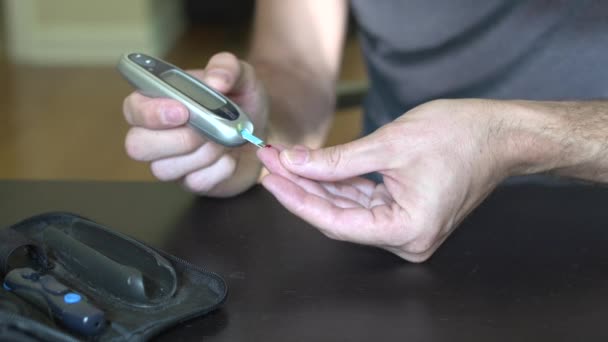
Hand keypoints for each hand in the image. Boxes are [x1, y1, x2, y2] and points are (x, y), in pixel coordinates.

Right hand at [123, 52, 267, 196]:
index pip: (134, 109)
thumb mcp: (240, 75)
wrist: (262, 130)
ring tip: (223, 141)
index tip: (182, 111)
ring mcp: (172, 160)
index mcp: (159, 100)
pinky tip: (230, 158)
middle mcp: (157, 133)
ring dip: (201, 155)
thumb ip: (227, 67)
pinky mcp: (190, 181)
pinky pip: (194, 183)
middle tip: (207, 131)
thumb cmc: (241, 99)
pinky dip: (218, 171)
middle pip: (137, 146)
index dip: (151, 114)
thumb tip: (216, 81)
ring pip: (163, 169)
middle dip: (177, 140)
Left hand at [257, 99, 516, 261]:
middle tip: (273, 161)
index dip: (298, 200)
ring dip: (318, 184)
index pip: (336, 223)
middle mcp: (407, 238)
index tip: (272, 178)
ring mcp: (406, 228)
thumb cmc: (461, 136)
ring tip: (286, 160)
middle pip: (338, 217)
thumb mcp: (390, 144)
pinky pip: (364, 202)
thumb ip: (337, 160)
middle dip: (303, 187)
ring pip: (348, 209)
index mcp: (408, 230)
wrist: (500, 133)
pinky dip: (340, 184)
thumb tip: (295, 163)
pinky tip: (315, 166)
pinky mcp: (405, 213)